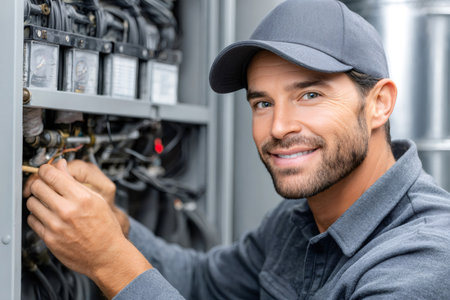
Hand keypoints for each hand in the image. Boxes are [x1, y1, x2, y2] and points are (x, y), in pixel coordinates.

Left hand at [26, 159, 150, 297]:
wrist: (106, 255)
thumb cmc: (106, 228)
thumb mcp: (98, 199)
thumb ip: (76, 182)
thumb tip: (61, 167)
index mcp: (82, 198)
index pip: (51, 175)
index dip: (46, 169)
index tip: (46, 171)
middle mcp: (67, 210)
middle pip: (38, 186)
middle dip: (40, 183)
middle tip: (46, 185)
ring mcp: (56, 225)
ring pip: (31, 203)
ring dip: (38, 199)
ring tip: (48, 202)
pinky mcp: (49, 238)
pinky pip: (32, 220)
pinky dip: (38, 216)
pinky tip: (48, 216)